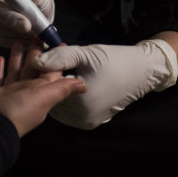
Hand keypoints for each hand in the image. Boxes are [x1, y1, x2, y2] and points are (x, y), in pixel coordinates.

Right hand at [0, 41, 85, 136]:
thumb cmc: (20, 110)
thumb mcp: (45, 98)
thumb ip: (62, 88)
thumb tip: (84, 86)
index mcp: (41, 92)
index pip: (51, 71)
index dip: (55, 57)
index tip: (57, 41)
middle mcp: (26, 91)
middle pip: (32, 68)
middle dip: (35, 52)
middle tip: (35, 34)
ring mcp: (9, 93)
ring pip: (15, 70)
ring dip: (17, 56)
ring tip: (18, 40)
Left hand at [32, 39, 177, 129]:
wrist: (142, 71)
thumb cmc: (115, 61)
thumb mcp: (85, 55)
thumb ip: (59, 58)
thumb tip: (34, 63)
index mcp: (78, 105)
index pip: (47, 91)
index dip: (44, 74)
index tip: (47, 58)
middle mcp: (81, 119)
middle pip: (53, 99)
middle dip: (51, 82)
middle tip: (58, 63)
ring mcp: (88, 122)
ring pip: (61, 104)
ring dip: (59, 90)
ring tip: (68, 71)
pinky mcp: (93, 121)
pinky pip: (72, 109)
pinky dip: (69, 97)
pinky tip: (75, 82)